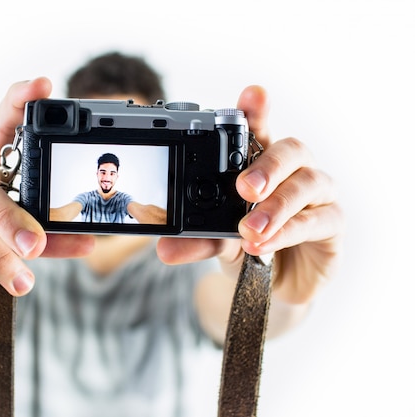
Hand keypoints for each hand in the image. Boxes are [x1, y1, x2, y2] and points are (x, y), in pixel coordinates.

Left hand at [157, 85, 342, 304]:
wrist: (275, 287)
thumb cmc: (247, 247)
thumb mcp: (217, 241)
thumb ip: (195, 240)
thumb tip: (163, 247)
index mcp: (260, 163)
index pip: (259, 129)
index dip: (257, 110)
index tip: (252, 95)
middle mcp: (292, 171)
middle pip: (290, 149)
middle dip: (267, 166)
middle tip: (244, 188)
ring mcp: (317, 195)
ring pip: (307, 183)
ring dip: (277, 207)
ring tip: (249, 229)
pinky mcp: (332, 223)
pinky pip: (318, 220)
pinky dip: (289, 232)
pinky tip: (265, 244)